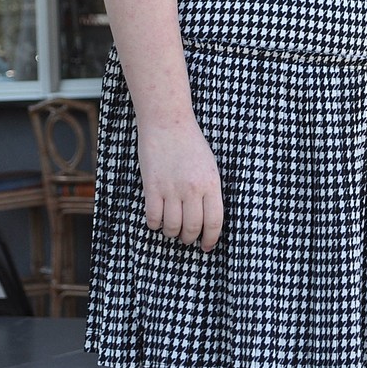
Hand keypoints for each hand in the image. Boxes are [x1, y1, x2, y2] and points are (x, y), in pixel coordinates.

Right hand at [137, 118, 223, 252]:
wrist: (167, 121)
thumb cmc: (191, 142)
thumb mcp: (210, 165)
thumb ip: (210, 190)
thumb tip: (208, 218)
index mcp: (211, 182)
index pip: (215, 221)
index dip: (211, 238)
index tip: (207, 246)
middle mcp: (192, 188)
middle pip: (192, 228)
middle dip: (190, 239)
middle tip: (187, 239)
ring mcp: (171, 188)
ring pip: (172, 227)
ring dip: (172, 233)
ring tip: (172, 229)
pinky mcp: (152, 187)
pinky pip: (153, 217)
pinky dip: (155, 224)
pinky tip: (157, 220)